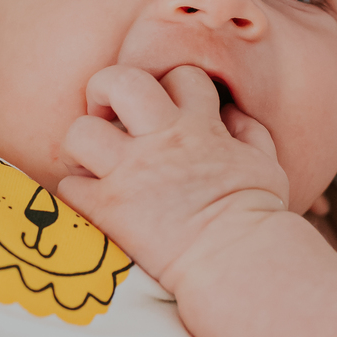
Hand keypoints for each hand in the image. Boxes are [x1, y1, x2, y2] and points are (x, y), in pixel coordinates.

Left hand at [58, 65, 289, 290]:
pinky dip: (77, 193)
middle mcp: (161, 140)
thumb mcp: (266, 164)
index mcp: (199, 125)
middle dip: (105, 88)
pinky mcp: (108, 209)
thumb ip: (250, 132)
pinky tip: (93, 203)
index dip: (172, 87)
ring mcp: (131, 173)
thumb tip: (232, 114)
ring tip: (92, 161)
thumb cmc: (257, 216)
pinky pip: (70, 186)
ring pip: (80, 132)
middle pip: (118, 81)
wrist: (236, 260)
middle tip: (106, 113)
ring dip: (82, 145)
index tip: (170, 110)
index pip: (178, 75)